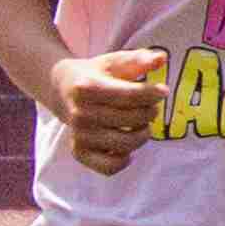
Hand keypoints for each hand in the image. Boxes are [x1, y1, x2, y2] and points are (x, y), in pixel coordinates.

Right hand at [49, 47, 172, 173]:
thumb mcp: (114, 61)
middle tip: (151, 108)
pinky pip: (109, 166)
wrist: (61, 89)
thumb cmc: (95, 74)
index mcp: (87, 87)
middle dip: (150, 112)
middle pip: (132, 119)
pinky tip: (128, 148)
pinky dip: (123, 160)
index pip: (130, 96)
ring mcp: (79, 135)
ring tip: (142, 125)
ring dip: (142, 135)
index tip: (163, 91)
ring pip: (126, 143)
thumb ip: (139, 59)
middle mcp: (80, 113)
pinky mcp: (79, 151)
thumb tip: (162, 58)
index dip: (153, 94)